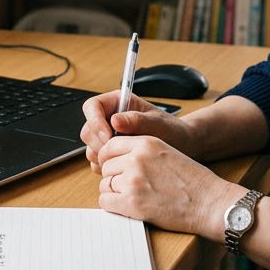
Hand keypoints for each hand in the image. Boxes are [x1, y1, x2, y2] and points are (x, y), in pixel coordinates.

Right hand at [80, 90, 197, 173]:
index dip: (95, 121)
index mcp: (118, 103)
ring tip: (127, 158)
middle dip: (100, 144)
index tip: (108, 137)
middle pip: (88, 129)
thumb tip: (115, 120)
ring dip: (103, 157)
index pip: (92, 106)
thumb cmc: (172, 131)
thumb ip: (137, 121)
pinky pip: (96, 162)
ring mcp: (107, 136)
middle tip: (120, 153)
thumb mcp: (158, 124)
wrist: (181, 147)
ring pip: (90, 147)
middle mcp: (109, 118)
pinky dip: (106, 166)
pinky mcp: (110, 153)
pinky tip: (124, 166)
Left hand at [96, 135, 242, 239]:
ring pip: (105, 185)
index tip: (113, 167)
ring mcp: (133, 181)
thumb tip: (116, 158)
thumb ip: (142, 151)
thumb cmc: (193, 180)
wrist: (209, 202)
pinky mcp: (132, 203)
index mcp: (146, 143)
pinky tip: (127, 207)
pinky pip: (105, 202)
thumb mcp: (167, 152)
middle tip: (128, 186)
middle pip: (106, 166)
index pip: (110, 146)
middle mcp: (137, 159)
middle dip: (113, 176)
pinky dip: (113, 206)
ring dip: (114, 192)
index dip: (109, 158)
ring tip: (132, 197)